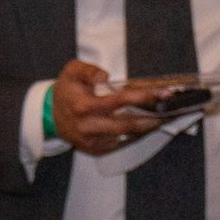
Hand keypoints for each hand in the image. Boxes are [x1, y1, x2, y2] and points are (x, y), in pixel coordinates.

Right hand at [50, 60, 172, 155]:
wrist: (50, 116)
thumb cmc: (66, 91)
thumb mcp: (71, 71)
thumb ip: (89, 69)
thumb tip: (106, 76)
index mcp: (84, 106)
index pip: (119, 101)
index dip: (142, 96)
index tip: (161, 93)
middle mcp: (88, 126)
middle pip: (127, 124)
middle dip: (150, 118)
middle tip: (168, 110)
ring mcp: (92, 141)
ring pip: (126, 136)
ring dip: (145, 128)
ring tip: (160, 118)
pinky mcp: (95, 150)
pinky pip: (119, 143)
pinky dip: (133, 135)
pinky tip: (143, 127)